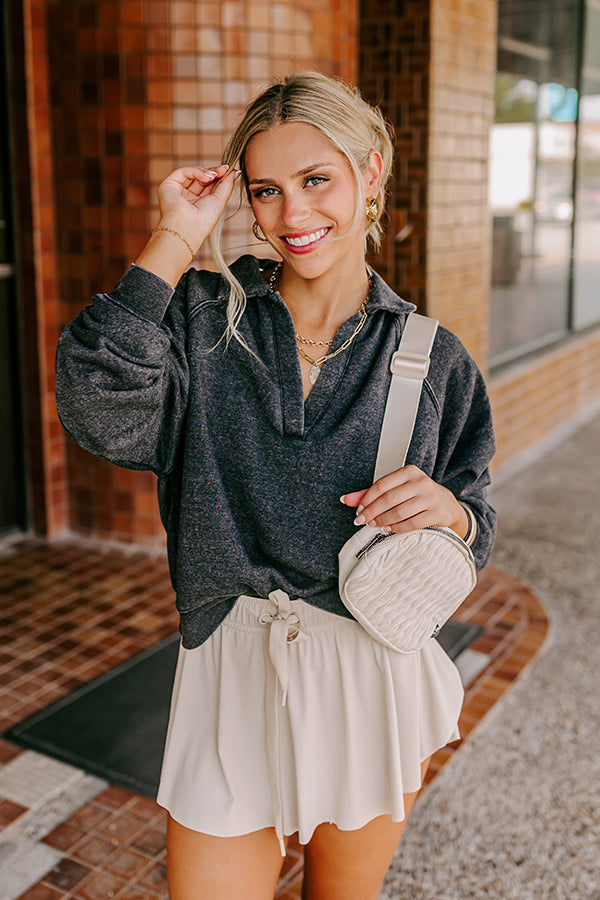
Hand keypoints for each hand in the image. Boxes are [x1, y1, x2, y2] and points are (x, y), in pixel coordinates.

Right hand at [156, 165, 239, 250]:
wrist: (189, 226)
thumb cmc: (204, 219)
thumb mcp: (220, 200)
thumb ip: (227, 184)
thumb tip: (236, 171)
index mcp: (199, 203)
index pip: (209, 185)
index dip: (218, 176)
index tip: (228, 169)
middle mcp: (187, 197)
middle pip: (201, 177)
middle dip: (213, 172)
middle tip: (223, 169)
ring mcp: (177, 191)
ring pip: (193, 173)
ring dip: (206, 172)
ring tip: (213, 177)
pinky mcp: (168, 185)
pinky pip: (183, 172)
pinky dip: (196, 172)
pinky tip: (205, 178)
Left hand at [341, 465, 467, 537]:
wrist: (445, 504)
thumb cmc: (415, 495)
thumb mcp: (395, 489)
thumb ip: (370, 493)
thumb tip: (346, 499)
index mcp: (409, 471)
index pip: (381, 485)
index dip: (366, 499)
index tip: (358, 510)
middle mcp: (421, 482)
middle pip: (389, 499)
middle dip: (372, 512)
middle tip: (362, 520)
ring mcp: (430, 497)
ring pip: (399, 512)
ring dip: (383, 521)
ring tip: (374, 525)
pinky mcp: (437, 513)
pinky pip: (412, 524)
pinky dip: (396, 528)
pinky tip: (388, 529)